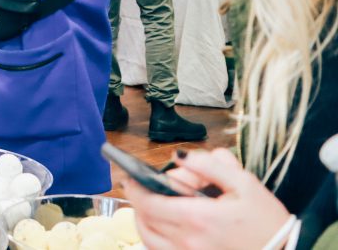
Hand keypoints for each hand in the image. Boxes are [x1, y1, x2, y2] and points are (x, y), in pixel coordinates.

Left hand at [124, 149, 290, 249]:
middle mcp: (189, 241)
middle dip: (140, 199)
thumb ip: (209, 165)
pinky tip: (161, 225)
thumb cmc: (266, 220)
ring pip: (148, 238)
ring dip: (142, 219)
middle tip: (144, 186)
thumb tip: (179, 155)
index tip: (130, 176)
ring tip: (150, 204)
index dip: (134, 188)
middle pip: (144, 219)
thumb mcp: (244, 183)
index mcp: (199, 218)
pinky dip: (153, 238)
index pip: (149, 202)